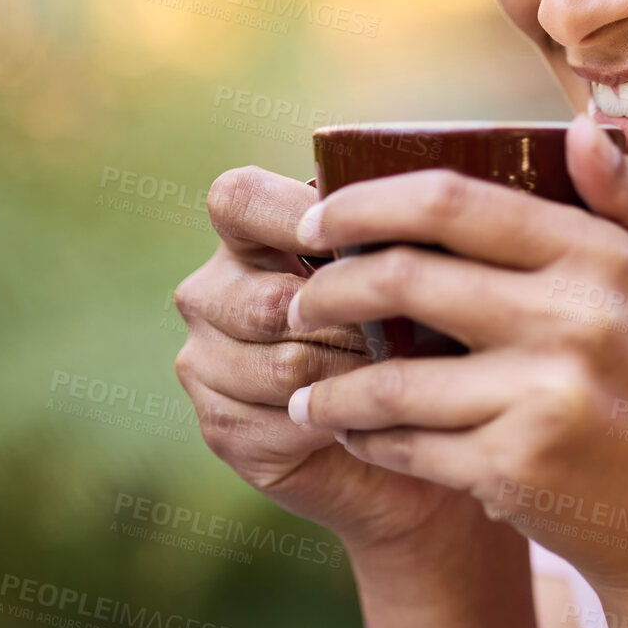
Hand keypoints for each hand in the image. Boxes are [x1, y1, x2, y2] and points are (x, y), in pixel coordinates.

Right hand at [172, 167, 471, 554]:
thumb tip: (422, 214)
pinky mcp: (223, 427)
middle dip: (355, 321)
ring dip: (358, 375)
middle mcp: (210, 293)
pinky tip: (377, 418)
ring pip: (283, 366)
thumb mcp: (408, 264)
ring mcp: (205, 362)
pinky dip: (345, 422)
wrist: (415, 427)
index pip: (239, 200)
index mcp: (247, 233)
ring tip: (405, 373)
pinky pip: (287, 421)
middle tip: (414, 332)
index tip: (356, 244)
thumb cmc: (417, 324)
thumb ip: (393, 232)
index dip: (294, 216)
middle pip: (268, 300)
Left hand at [287, 115, 627, 595]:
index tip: (320, 220)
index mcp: (602, 257)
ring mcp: (542, 395)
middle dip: (328, 288)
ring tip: (309, 386)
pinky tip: (357, 433)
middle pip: (404, 278)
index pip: (454, 201)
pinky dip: (368, 437)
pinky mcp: (515, 466)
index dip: (366, 204)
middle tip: (300, 299)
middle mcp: (572, 319)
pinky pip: (407, 442)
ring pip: (391, 377)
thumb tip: (582, 127)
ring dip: (331, 383)